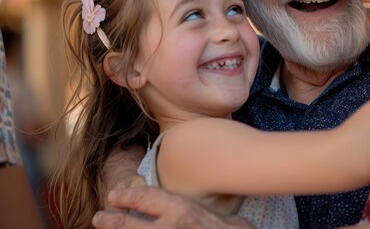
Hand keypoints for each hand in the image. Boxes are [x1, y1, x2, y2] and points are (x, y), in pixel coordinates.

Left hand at [92, 187, 255, 228]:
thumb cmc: (218, 227)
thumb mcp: (194, 209)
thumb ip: (171, 207)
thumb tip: (145, 204)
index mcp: (180, 211)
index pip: (144, 199)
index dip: (125, 197)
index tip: (113, 196)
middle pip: (129, 225)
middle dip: (111, 221)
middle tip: (99, 217)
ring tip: (105, 225)